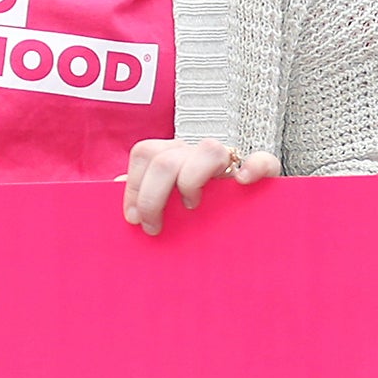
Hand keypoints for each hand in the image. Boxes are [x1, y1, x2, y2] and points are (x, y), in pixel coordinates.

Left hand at [122, 138, 276, 233]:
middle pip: (167, 157)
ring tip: (191, 207)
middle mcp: (198, 154)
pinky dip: (253, 167)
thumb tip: (115, 183)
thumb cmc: (197, 216)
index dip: (134, 184)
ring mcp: (230, 161)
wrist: (250, 229)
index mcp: (174, 156)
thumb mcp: (166, 206)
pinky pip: (261, 159)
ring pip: (208, 149)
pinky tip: (241, 183)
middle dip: (152, 195)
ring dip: (192, 180)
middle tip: (154, 226)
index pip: (145, 153)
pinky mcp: (262, 172)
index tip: (133, 218)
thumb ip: (143, 192)